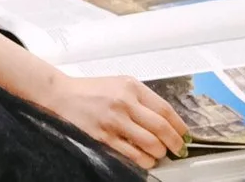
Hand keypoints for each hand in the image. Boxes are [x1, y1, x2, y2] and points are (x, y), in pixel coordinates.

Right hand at [39, 71, 188, 167]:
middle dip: (175, 143)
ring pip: (150, 145)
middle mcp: (125, 104)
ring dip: (160, 153)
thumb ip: (141, 98)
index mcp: (131, 87)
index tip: (185, 134)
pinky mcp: (104, 139)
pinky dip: (144, 161)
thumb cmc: (90, 91)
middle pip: (161, 128)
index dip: (179, 125)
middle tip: (178, 149)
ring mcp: (114, 122)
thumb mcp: (119, 84)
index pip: (165, 109)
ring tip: (159, 154)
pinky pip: (132, 156)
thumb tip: (166, 119)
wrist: (60, 96)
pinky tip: (145, 159)